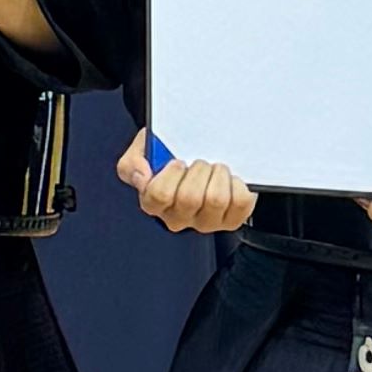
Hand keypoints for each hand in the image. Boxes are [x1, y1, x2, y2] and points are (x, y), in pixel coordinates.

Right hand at [121, 129, 251, 238]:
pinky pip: (239, 202)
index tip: (177, 161)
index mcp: (154, 202)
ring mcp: (205, 222)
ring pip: (215, 200)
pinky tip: (230, 179)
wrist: (204, 154)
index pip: (158, 196)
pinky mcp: (230, 220)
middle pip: (189, 198)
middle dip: (198, 170)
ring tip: (215, 168)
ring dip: (218, 174)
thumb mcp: (146, 149)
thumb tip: (142, 176)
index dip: (170, 175)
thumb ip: (132, 162)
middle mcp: (178, 217)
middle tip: (200, 162)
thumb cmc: (172, 154)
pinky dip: (237, 184)